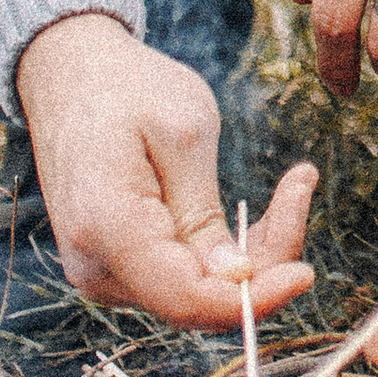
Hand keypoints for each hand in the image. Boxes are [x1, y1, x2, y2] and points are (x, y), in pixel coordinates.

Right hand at [16, 13, 317, 326]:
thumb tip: (236, 280)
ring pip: (197, 292)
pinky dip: (228, 250)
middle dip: (265, 260)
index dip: (255, 299)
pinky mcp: (117, 264)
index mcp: (107, 229)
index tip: (307, 272)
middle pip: (198, 300)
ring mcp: (102, 270)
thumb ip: (203, 214)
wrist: (70, 75)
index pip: (188, 300)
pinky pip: (183, 275)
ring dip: (253, 253)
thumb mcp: (183, 132)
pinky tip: (262, 207)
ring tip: (294, 183)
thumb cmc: (127, 89)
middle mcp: (96, 267)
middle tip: (303, 182)